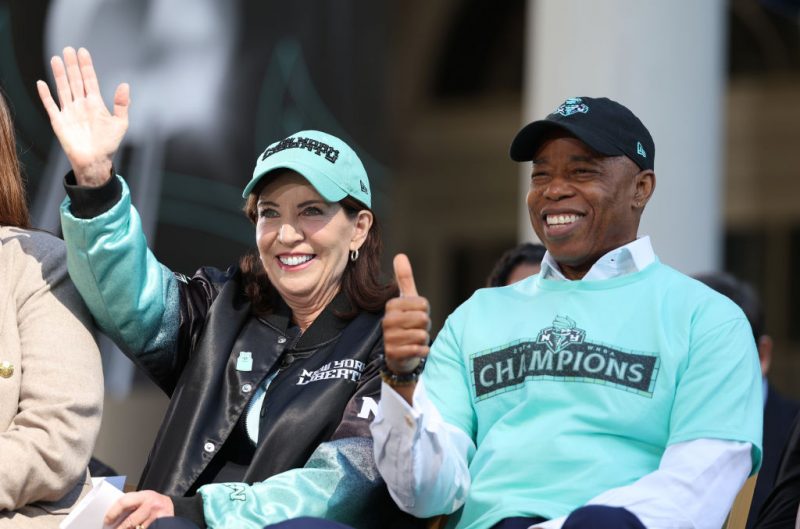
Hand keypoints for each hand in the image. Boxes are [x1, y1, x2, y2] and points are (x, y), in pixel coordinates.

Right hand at [37, 47, 129, 186]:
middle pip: (75, 80)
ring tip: (56, 59)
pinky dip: (46, 95)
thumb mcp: (120, 123)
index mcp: (95, 104)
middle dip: (72, 65)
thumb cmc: (109, 144)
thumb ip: (122, 104)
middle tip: (68, 49)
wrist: (95, 161)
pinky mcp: (59, 121)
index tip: (83, 52)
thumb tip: (125, 84)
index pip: (90, 80)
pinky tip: (42, 83)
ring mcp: (69, 112)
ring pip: (63, 88)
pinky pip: (51, 106)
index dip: (86, 66)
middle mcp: (81, 105)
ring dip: (59, 74)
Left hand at [105, 490, 174, 528]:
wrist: (170, 505)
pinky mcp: (160, 524)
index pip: (124, 502)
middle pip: (130, 521)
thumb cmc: (154, 502)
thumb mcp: (143, 498)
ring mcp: (156, 516)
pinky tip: (135, 528)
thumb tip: (115, 515)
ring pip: (137, 528)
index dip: (113, 513)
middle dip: (120, 528)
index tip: (107, 520)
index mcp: (144, 495)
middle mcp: (151, 505)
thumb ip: (132, 504)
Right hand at [383, 254, 430, 376]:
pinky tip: (416, 350)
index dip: (425, 311)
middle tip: (416, 328)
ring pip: (422, 335)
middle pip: (423, 319)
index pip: (423, 304)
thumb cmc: (406, 322)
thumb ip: (404, 279)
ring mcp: (389, 337)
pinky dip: (422, 351)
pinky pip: (418, 349)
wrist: (399, 354)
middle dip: (425, 326)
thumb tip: (400, 255)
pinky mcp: (394, 354)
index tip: (416, 315)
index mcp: (392, 305)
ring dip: (423, 339)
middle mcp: (388, 320)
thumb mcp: (407, 300)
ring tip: (414, 339)